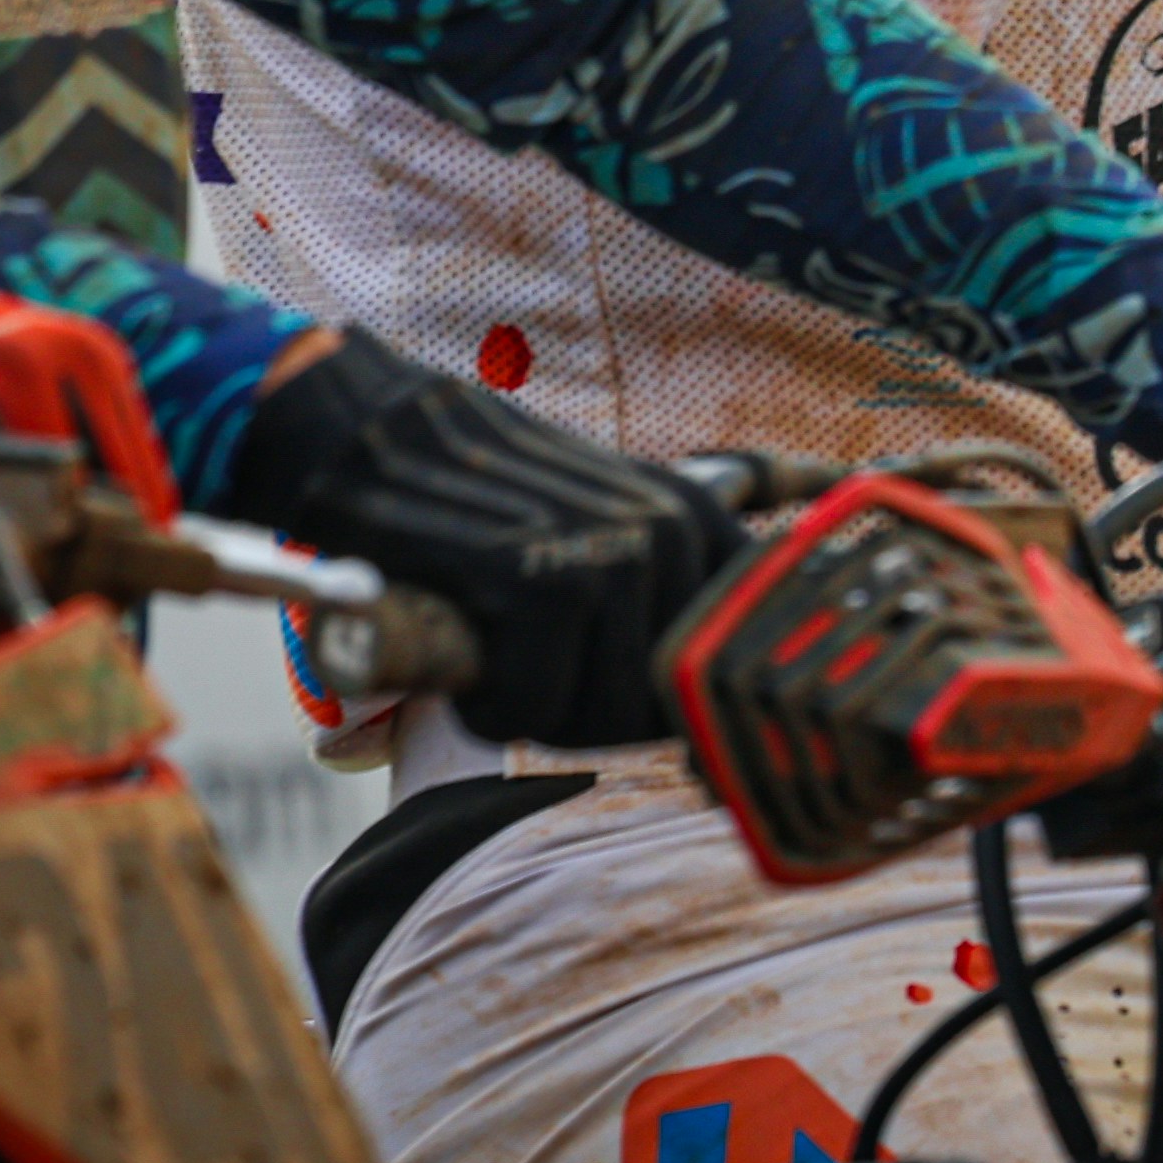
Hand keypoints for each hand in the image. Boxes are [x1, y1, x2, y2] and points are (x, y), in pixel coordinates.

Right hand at [228, 332, 745, 746]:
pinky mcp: (542, 580)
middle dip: (588, 716)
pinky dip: (485, 704)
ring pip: (599, 720)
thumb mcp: (608, 514)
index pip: (740, 662)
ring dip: (534, 709)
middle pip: (660, 711)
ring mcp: (612, 553)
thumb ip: (692, 565)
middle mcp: (673, 533)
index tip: (645, 714)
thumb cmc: (485, 498)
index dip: (689, 713)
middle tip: (531, 663)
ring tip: (500, 642)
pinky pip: (531, 710)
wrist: (376, 442)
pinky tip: (466, 646)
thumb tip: (786, 611)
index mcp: (699, 523)